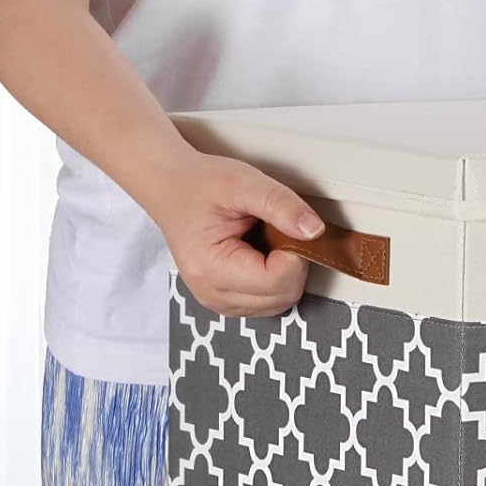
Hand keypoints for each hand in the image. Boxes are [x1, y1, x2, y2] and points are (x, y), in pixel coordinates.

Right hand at [148, 149, 324, 317]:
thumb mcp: (243, 182)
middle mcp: (212, 292)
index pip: (278, 281)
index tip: (285, 228)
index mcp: (211, 268)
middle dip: (292, 263)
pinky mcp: (225, 300)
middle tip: (276, 231)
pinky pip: (268, 302)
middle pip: (282, 296)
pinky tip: (261, 255)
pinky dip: (275, 281)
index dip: (295, 255)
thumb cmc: (199, 184)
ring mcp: (218, 300)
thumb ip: (282, 205)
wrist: (171, 186)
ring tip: (264, 241)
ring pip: (279, 303)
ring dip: (284, 273)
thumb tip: (315, 231)